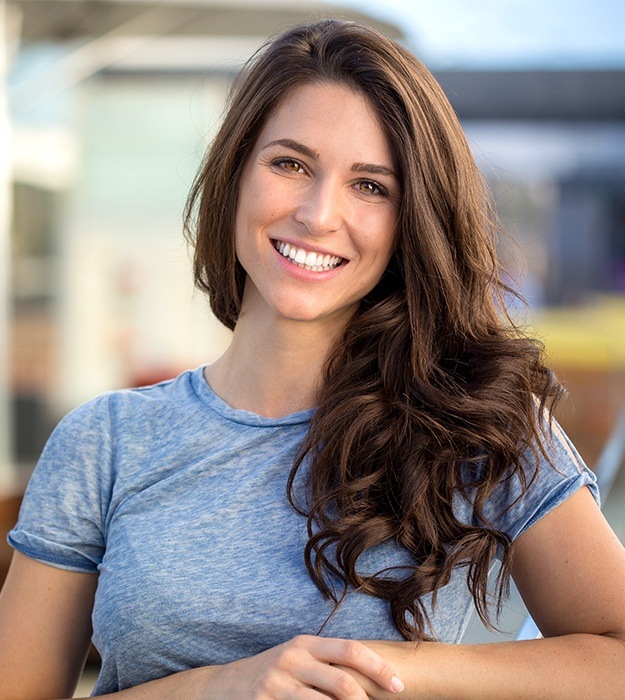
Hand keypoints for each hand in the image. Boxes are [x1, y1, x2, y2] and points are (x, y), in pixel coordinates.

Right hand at [207, 634, 403, 698]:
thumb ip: (328, 664)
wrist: (226, 687)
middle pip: (342, 683)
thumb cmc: (275, 673)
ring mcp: (279, 683)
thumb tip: (373, 677)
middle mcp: (294, 659)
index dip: (378, 668)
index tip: (398, 686)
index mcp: (307, 644)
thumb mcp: (299, 659)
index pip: (352, 650)